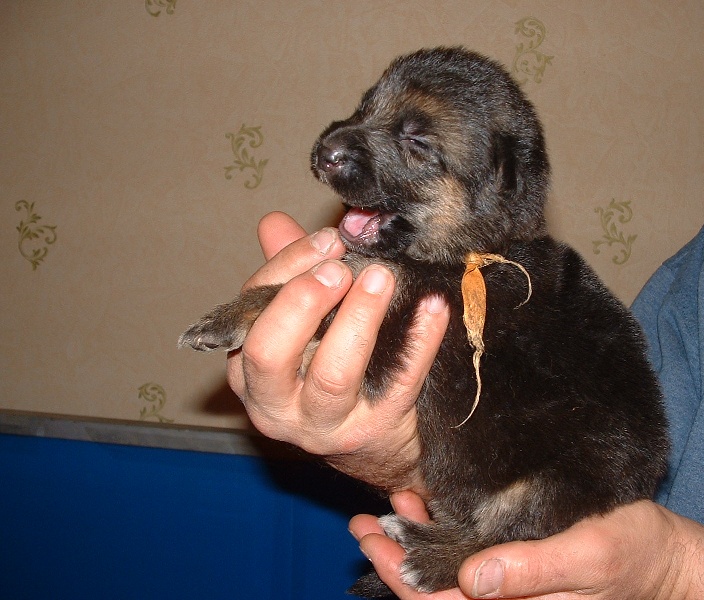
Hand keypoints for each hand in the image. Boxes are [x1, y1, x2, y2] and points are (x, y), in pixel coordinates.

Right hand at [226, 212, 448, 492]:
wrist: (372, 446)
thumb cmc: (329, 373)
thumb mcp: (302, 329)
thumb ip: (288, 277)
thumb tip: (274, 222)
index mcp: (250, 371)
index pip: (253, 313)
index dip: (288, 269)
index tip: (328, 240)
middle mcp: (276, 405)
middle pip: (270, 353)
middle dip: (302, 302)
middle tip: (340, 268)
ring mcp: (326, 424)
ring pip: (333, 375)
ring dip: (359, 318)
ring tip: (383, 277)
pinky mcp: (376, 429)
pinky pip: (400, 383)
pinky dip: (420, 341)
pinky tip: (434, 307)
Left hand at [350, 492, 703, 599]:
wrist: (662, 555)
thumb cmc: (631, 552)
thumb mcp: (588, 556)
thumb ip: (533, 572)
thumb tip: (474, 582)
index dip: (399, 576)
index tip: (373, 539)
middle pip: (432, 592)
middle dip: (393, 559)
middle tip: (362, 522)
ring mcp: (507, 585)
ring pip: (444, 575)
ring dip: (411, 544)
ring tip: (383, 511)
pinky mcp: (514, 564)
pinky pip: (466, 557)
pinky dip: (440, 532)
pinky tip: (423, 506)